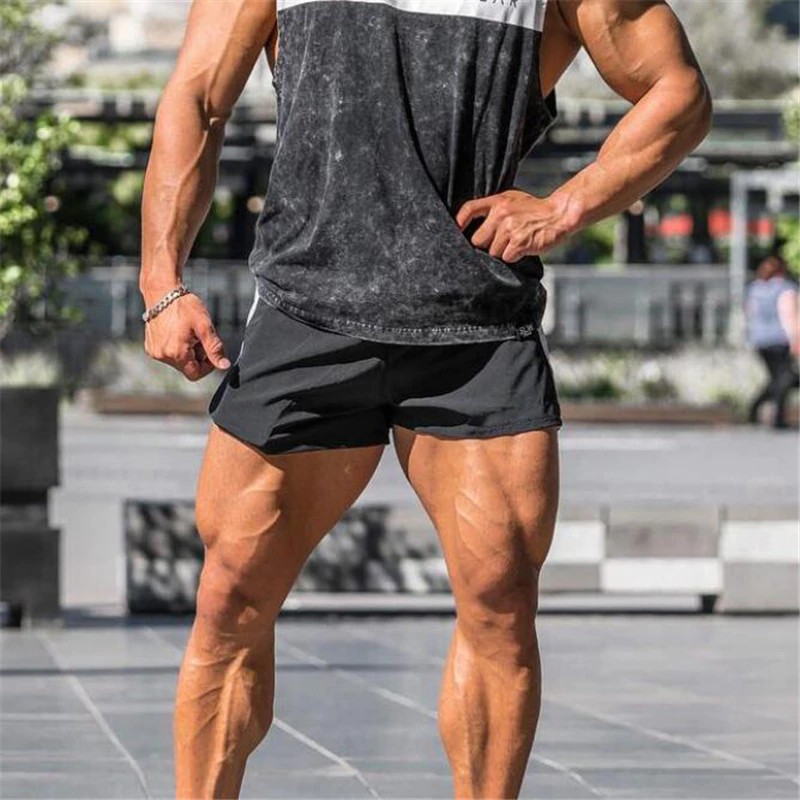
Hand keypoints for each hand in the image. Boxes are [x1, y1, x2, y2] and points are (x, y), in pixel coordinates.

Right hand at [142, 290, 230, 380]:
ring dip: (187, 351)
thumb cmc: (184, 306)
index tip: (212, 351)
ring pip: (178, 361)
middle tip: (199, 336)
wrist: (162, 291)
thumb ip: (214, 348)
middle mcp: (162, 356)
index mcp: (176, 353)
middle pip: (187, 367)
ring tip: (188, 332)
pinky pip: (168, 353)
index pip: (195, 374)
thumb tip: (224, 365)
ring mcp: (154, 351)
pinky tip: (178, 332)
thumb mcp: (204, 326)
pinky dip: (176, 347)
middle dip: (197, 355)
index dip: (207, 366)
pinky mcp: (150, 346)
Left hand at [455, 190, 571, 261]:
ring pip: (492, 252)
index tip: (457, 231)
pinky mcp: (519, 243)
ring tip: (515, 242)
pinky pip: (506, 258)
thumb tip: (471, 226)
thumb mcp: (512, 200)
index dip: (459, 222)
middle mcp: (501, 213)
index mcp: (497, 201)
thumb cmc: (534, 210)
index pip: (469, 209)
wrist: (559, 215)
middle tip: (501, 241)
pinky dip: (513, 257)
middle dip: (486, 245)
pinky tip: (522, 248)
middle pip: (477, 240)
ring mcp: (510, 228)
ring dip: (502, 252)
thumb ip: (494, 209)